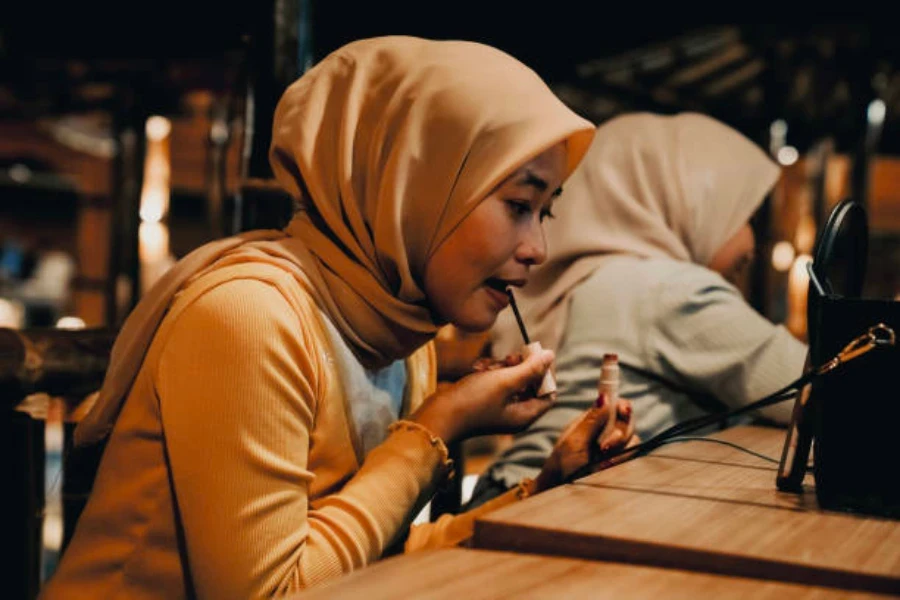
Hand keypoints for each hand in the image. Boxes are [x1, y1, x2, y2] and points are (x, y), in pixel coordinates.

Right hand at [410, 348, 555, 444]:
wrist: (438, 415)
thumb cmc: (473, 401)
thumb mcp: (505, 381)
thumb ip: (530, 369)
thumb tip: (551, 355)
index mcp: (525, 415)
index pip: (549, 392)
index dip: (546, 373)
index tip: (536, 356)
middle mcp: (515, 413)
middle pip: (530, 384)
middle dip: (520, 367)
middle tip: (510, 357)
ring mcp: (499, 407)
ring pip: (511, 379)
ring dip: (500, 367)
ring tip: (485, 366)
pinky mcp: (485, 401)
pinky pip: (495, 381)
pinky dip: (488, 372)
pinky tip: (476, 368)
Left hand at [532, 395, 636, 493]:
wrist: (560, 492)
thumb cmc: (561, 466)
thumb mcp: (574, 442)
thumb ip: (591, 421)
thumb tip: (604, 397)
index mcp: (592, 421)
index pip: (614, 406)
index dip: (622, 405)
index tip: (624, 410)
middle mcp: (606, 432)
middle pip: (628, 422)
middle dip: (620, 433)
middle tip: (604, 447)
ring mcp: (614, 449)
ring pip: (633, 440)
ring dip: (620, 449)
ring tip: (603, 462)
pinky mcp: (620, 463)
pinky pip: (633, 457)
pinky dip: (623, 461)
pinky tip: (608, 468)